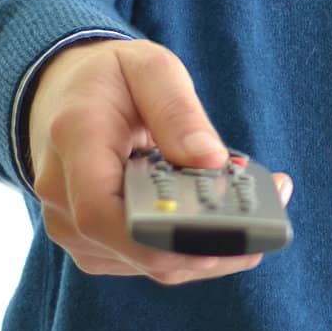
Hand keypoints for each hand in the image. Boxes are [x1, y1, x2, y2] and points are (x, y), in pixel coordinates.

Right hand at [27, 38, 292, 284]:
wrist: (63, 95)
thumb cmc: (109, 78)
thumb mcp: (148, 67)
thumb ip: (177, 109)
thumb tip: (211, 160)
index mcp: (74, 141)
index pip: (103, 213)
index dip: (166, 235)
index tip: (230, 228)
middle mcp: (61, 196)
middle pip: (138, 248)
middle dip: (212, 241)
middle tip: (271, 211)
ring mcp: (72, 228)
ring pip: (150, 263)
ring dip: (210, 247)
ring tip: (261, 208)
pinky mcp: (92, 245)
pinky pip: (148, 261)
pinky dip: (191, 247)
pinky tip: (226, 219)